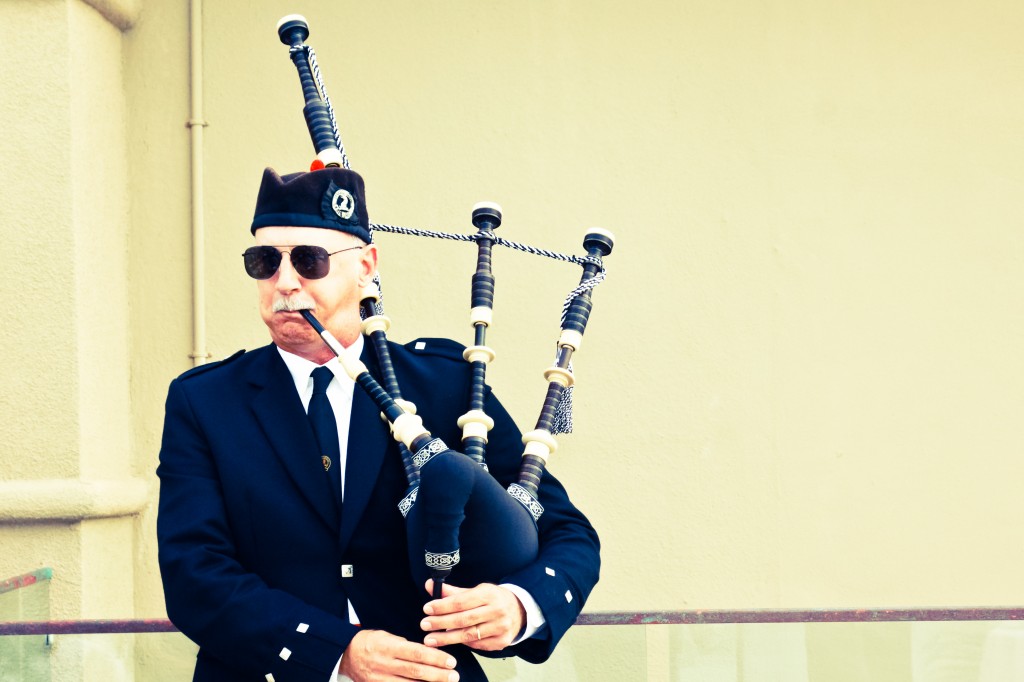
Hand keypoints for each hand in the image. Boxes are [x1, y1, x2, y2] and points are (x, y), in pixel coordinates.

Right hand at [339, 629, 458, 680]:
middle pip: (416, 671)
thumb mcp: (386, 636)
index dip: (435, 658)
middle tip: (454, 675)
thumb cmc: (369, 642)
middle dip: (438, 674)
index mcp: (389, 647)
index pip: (417, 653)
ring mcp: (381, 679)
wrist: (346, 655)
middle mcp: (385, 664)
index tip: (451, 661)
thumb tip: (428, 651)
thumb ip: (405, 644)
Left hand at [420, 580, 525, 650]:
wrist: (520, 610)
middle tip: (424, 625)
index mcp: (489, 594)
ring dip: (447, 638)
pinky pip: (477, 645)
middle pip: (463, 620)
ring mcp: (500, 628)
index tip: (427, 609)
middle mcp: (496, 611)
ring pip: (468, 635)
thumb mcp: (476, 590)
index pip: (461, 601)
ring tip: (430, 639)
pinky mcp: (501, 641)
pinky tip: (451, 641)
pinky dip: (463, 643)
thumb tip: (430, 585)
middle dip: (440, 623)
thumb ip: (452, 591)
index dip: (442, 606)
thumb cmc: (493, 599)